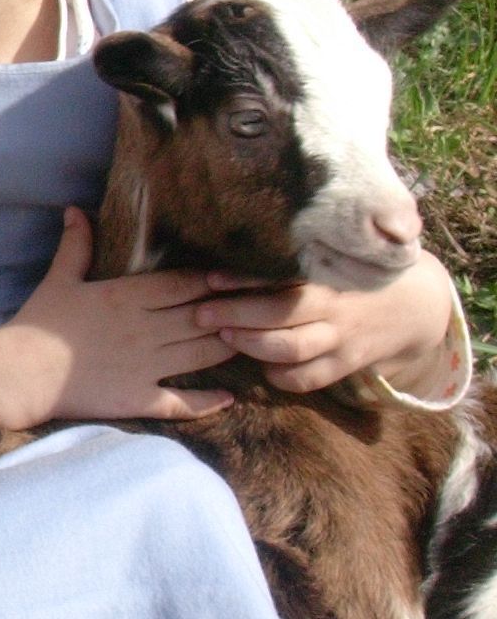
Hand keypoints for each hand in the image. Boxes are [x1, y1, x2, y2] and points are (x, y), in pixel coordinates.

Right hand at [0, 208, 236, 429]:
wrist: (18, 373)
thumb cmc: (38, 324)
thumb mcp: (58, 279)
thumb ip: (75, 245)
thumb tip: (77, 209)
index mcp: (126, 297)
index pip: (184, 284)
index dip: (215, 279)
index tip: (240, 275)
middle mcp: (144, 330)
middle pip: (203, 316)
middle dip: (234, 311)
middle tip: (263, 307)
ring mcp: (145, 366)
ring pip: (202, 355)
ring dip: (230, 347)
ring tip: (254, 341)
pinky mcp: (138, 398)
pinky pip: (182, 402)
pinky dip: (208, 402)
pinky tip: (229, 397)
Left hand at [198, 246, 457, 394]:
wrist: (417, 306)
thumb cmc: (361, 274)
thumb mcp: (337, 258)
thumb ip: (297, 257)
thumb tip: (243, 239)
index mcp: (329, 277)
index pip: (282, 279)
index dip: (244, 280)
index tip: (211, 278)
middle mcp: (335, 309)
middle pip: (279, 315)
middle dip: (235, 315)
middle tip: (202, 312)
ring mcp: (341, 340)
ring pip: (290, 349)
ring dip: (252, 345)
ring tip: (224, 336)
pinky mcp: (346, 365)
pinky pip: (308, 379)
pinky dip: (281, 376)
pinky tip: (261, 366)